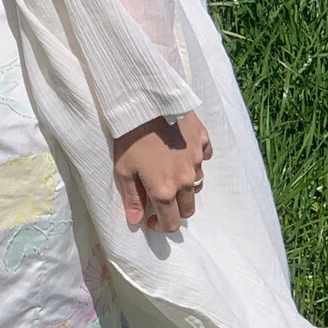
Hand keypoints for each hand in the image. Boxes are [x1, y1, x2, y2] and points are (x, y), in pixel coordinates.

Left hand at [112, 112, 213, 232]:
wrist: (145, 101)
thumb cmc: (129, 137)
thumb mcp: (123, 169)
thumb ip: (132, 198)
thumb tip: (136, 220)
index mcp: (164, 190)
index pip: (171, 222)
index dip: (161, 226)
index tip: (150, 220)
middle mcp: (185, 179)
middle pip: (188, 208)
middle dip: (175, 210)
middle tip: (161, 200)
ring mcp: (197, 159)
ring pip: (197, 183)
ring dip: (185, 186)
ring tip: (170, 174)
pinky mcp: (203, 140)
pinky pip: (204, 157)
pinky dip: (195, 160)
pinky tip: (182, 152)